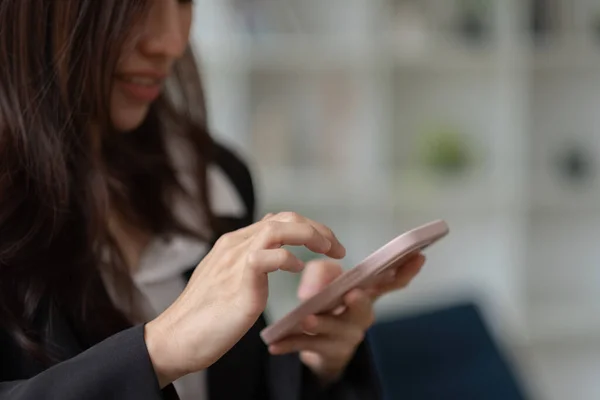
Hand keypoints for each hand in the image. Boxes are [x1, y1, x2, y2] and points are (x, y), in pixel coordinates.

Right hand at [144, 212, 345, 386]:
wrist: (177, 338)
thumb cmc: (205, 315)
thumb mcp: (229, 279)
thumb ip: (251, 259)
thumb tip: (277, 248)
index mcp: (235, 243)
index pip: (279, 220)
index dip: (308, 227)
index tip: (327, 245)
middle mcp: (235, 244)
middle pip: (285, 218)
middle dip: (317, 228)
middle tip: (337, 248)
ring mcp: (235, 259)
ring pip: (279, 228)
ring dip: (311, 236)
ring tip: (328, 251)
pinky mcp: (239, 279)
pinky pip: (269, 256)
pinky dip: (289, 258)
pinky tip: (298, 270)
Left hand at [267, 254, 424, 383]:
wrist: (319, 345)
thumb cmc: (328, 304)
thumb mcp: (329, 284)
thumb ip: (324, 274)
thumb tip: (316, 285)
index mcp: (367, 295)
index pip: (391, 282)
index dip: (406, 270)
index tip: (419, 255)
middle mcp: (361, 317)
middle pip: (363, 310)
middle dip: (358, 302)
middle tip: (351, 294)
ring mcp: (345, 338)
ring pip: (333, 330)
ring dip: (320, 323)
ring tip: (305, 319)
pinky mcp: (324, 352)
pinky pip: (305, 347)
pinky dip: (289, 344)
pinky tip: (274, 344)